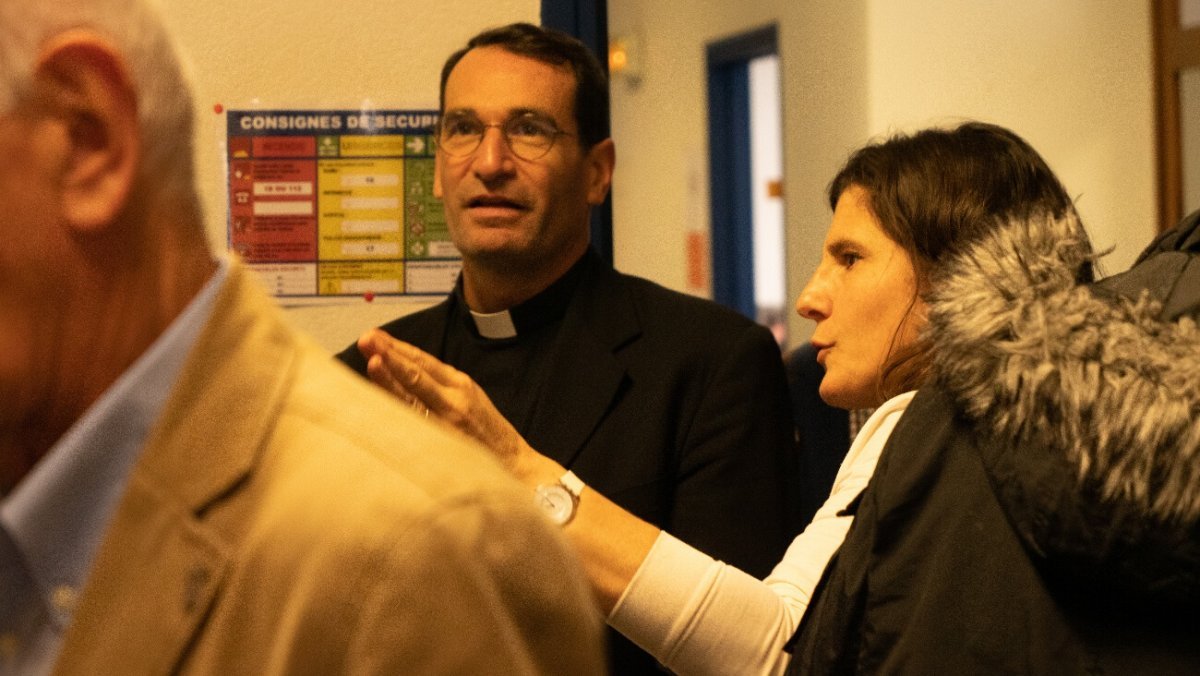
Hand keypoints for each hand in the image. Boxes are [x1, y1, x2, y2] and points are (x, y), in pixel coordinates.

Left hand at [356, 329, 528, 473]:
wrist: (515, 465)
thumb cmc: (486, 434)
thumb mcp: (470, 400)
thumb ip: (440, 387)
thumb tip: (402, 372)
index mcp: (460, 384)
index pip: (424, 361)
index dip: (398, 347)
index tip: (374, 335)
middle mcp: (455, 399)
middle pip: (417, 374)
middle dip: (391, 354)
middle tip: (367, 339)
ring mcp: (449, 421)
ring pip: (415, 396)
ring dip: (391, 378)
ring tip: (372, 362)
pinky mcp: (447, 442)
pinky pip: (417, 424)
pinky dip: (398, 412)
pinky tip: (381, 403)